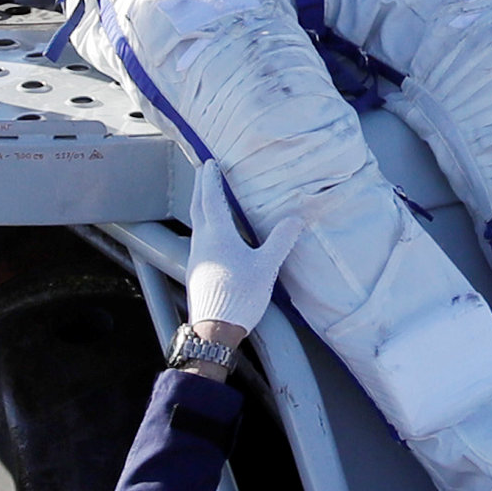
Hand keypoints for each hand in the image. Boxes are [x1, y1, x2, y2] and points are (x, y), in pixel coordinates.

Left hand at [184, 157, 301, 339]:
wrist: (214, 328)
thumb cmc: (240, 294)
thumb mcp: (266, 266)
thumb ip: (280, 240)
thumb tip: (295, 219)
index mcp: (217, 234)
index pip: (211, 198)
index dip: (210, 178)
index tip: (209, 162)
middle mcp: (202, 241)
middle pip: (197, 207)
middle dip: (200, 187)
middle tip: (203, 173)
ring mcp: (196, 257)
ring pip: (196, 223)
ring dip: (201, 206)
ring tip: (209, 199)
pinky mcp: (197, 271)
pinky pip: (199, 239)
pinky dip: (204, 226)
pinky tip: (213, 234)